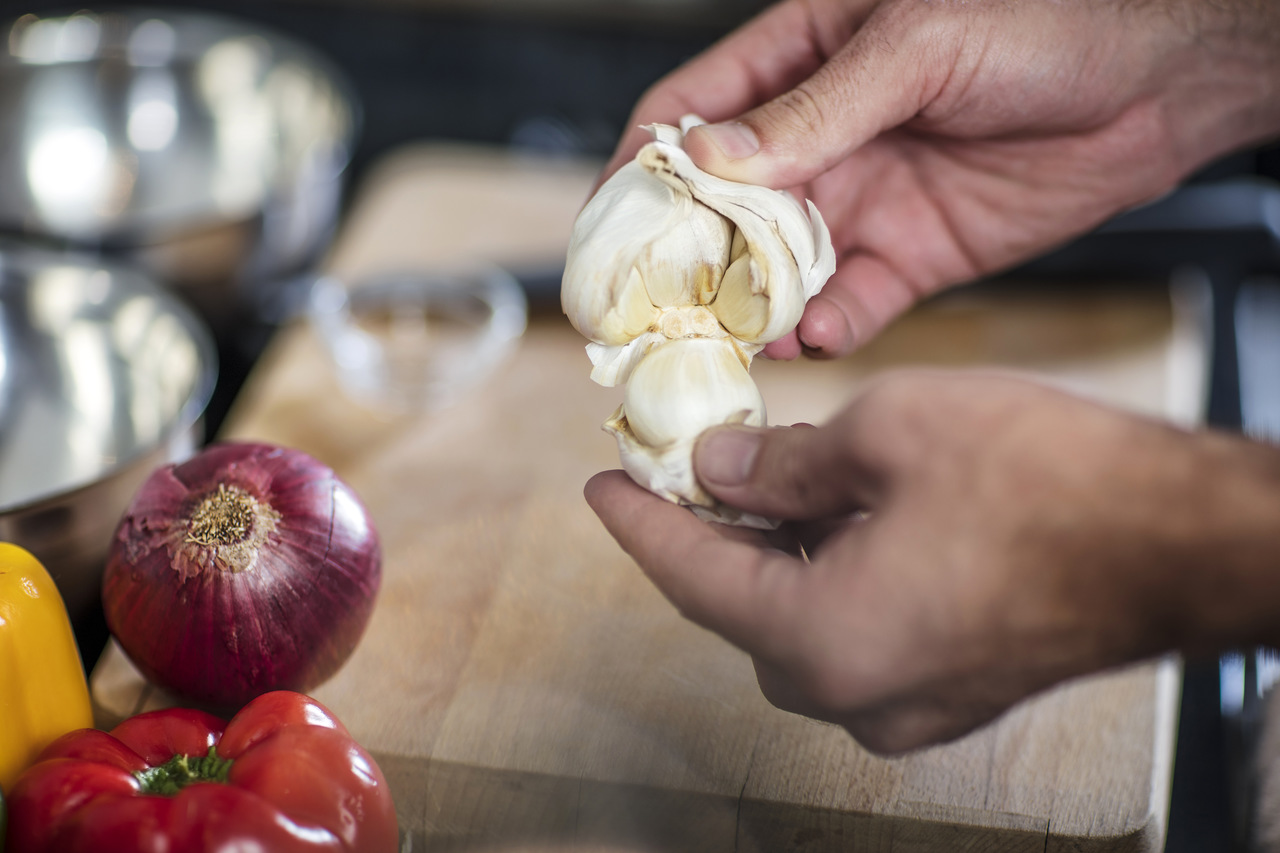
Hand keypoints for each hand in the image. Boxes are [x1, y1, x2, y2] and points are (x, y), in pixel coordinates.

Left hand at [585, 371, 1279, 751]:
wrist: (1180, 538)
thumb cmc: (1053, 485)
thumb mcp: (888, 435)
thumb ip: (783, 463)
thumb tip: (722, 471)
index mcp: (824, 640)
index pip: (693, 579)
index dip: (640, 522)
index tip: (603, 487)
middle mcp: (856, 694)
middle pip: (742, 607)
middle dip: (710, 533)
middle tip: (687, 466)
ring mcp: (905, 703)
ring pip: (797, 621)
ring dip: (773, 552)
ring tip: (764, 476)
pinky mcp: (946, 688)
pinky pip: (852, 633)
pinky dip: (826, 575)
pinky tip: (834, 517)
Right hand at [603, 0, 1279, 357]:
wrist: (1165, 76)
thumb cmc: (1048, 18)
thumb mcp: (916, 44)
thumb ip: (811, 111)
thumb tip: (707, 162)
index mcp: (800, 59)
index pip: (689, 116)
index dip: (639, 169)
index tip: (606, 227)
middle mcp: (820, 139)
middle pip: (720, 208)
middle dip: (683, 259)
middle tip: (653, 312)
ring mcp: (863, 201)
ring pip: (777, 269)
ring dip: (746, 307)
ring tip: (723, 343)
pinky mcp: (913, 257)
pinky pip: (849, 305)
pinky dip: (823, 329)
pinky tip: (809, 341)